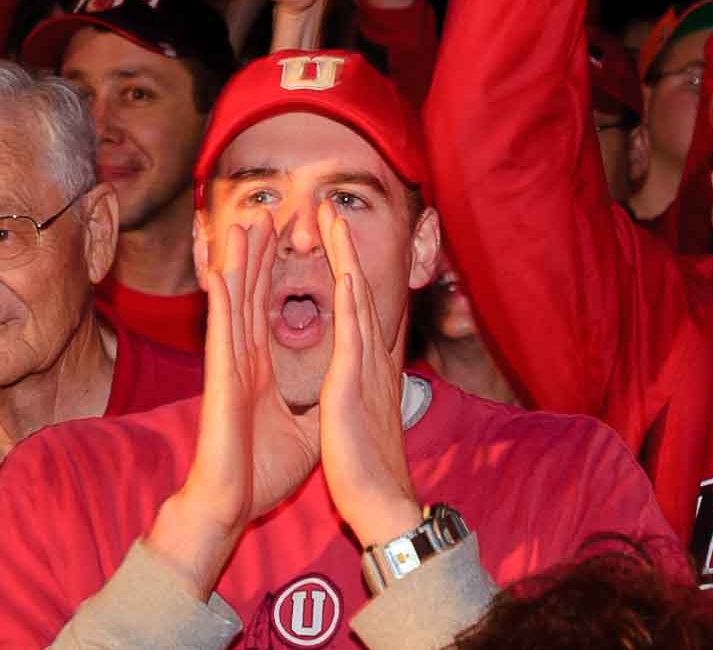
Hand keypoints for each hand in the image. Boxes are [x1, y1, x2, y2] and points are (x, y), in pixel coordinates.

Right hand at [145, 217, 319, 597]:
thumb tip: (332, 395)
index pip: (268, 308)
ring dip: (237, 261)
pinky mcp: (220, 379)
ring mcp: (229, 366)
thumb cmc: (261, 472)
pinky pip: (221, 331)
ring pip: (233, 302)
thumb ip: (313, 405)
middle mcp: (242, 359)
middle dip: (258, 253)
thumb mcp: (304, 431)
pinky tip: (219, 268)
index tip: (285, 238)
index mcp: (259, 368)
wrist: (233, 505)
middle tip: (265, 213)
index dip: (275, 272)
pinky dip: (220, 298)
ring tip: (241, 223)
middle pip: (251, 294)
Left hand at [319, 210, 420, 545]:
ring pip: (357, 301)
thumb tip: (361, 378)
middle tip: (332, 209)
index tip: (337, 237)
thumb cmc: (367, 466)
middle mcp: (372, 360)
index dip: (348, 268)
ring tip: (334, 221)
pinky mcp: (353, 387)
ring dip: (346, 258)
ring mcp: (366, 370)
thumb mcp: (361, 416)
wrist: (380, 503)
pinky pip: (353, 338)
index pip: (358, 307)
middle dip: (345, 249)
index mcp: (367, 367)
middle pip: (359, 291)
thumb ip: (362, 390)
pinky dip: (353, 303)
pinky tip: (348, 275)